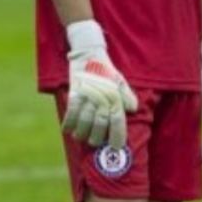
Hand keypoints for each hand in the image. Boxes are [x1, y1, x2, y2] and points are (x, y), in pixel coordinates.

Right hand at [62, 20, 137, 149]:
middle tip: (94, 142)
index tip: (115, 146)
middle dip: (97, 137)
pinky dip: (68, 123)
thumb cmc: (106, 71)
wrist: (89, 55)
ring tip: (81, 137)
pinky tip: (68, 129)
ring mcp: (87, 96)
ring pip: (84, 122)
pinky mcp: (74, 94)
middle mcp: (102, 98)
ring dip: (82, 133)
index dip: (117, 136)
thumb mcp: (120, 82)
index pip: (117, 121)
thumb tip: (133, 109)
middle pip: (99, 125)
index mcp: (115, 96)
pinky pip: (70, 113)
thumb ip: (127, 96)